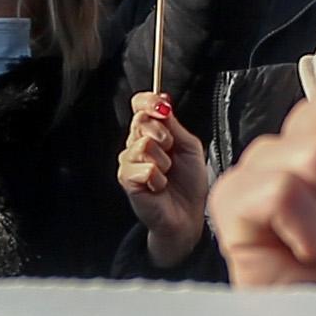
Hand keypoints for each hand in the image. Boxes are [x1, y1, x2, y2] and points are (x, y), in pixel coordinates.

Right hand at [119, 90, 212, 259]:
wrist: (188, 215)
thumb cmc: (189, 183)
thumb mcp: (189, 146)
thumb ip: (174, 124)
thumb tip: (164, 101)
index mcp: (152, 132)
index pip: (140, 105)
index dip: (149, 101)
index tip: (163, 106)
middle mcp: (136, 143)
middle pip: (141, 121)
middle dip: (163, 135)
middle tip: (171, 151)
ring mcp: (129, 161)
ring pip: (143, 144)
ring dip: (163, 161)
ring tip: (167, 173)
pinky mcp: (127, 179)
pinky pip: (143, 168)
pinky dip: (158, 178)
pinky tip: (159, 186)